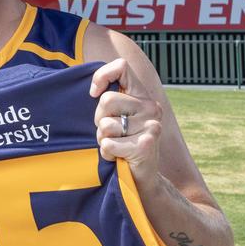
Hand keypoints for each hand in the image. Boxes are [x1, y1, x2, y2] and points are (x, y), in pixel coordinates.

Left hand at [89, 58, 162, 182]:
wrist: (141, 178)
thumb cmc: (122, 143)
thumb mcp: (115, 116)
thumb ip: (109, 99)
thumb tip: (93, 90)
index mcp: (143, 96)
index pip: (121, 67)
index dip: (102, 76)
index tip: (94, 94)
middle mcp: (151, 107)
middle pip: (106, 100)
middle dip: (99, 119)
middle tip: (111, 133)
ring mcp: (151, 126)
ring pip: (105, 124)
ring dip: (103, 139)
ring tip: (116, 145)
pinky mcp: (146, 145)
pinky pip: (108, 144)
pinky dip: (107, 153)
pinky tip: (118, 157)